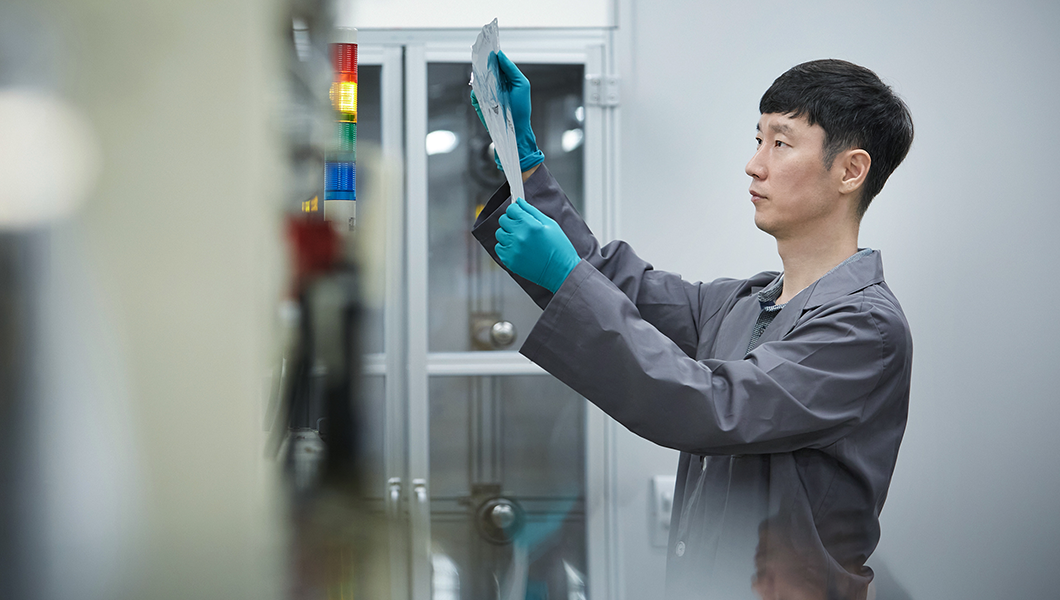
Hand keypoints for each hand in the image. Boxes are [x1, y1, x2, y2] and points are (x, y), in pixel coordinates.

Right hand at [469, 51, 544, 171]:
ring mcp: (486, 94)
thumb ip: (511, 69)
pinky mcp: (480, 104)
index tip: (487, 47)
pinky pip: (474, 94)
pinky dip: (476, 93)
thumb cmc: (522, 108)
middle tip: (481, 58)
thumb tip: (500, 55)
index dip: (491, 55)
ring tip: (482, 77)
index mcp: (505, 78)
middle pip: (485, 69)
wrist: (516, 130)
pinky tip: (480, 93)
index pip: (496, 62)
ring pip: (477, 81)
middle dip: (482, 64)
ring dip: (478, 78)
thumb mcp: (522, 85)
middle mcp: (495, 84)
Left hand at [495, 198, 578, 292]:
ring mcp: (513, 249)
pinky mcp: (509, 260)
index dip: (515, 210)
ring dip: (508, 234)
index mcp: (531, 225)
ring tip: (521, 239)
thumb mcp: (550, 225)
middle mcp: (520, 236)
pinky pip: (499, 247)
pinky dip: (506, 246)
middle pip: (503, 220)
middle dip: (511, 221)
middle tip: (521, 227)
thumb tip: (519, 201)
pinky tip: (518, 248)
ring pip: (500, 234)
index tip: (518, 213)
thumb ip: (532, 211)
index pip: (511, 209)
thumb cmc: (559, 248)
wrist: (561, 272)